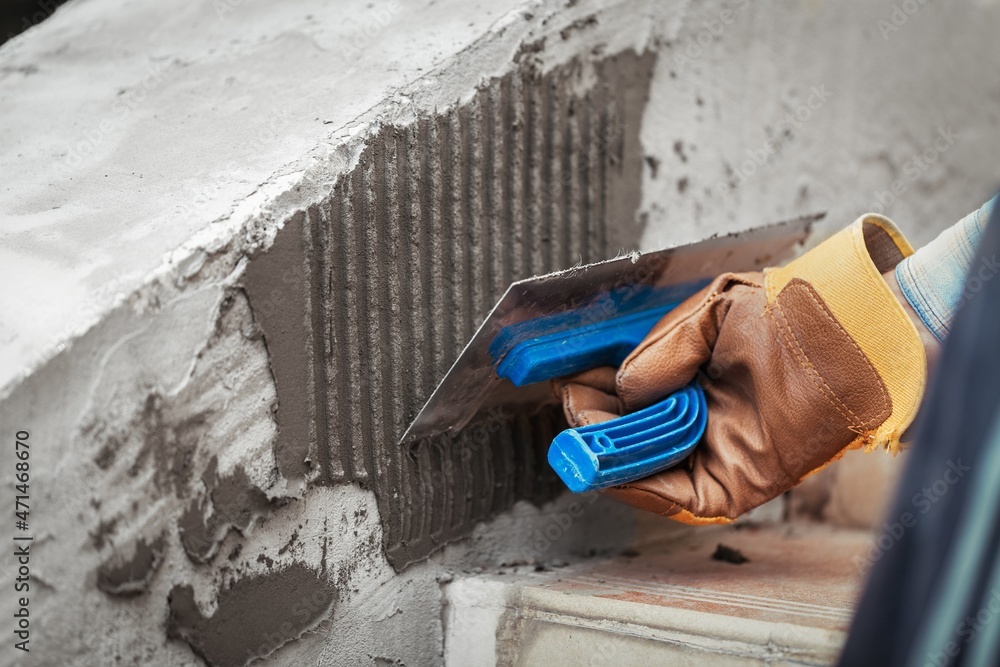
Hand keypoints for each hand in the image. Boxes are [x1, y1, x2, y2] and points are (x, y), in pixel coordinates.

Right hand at [556, 215, 927, 523]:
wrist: (844, 336)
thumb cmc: (787, 315)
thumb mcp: (707, 314)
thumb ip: (659, 352)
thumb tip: (623, 390)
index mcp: (689, 381)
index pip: (627, 398)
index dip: (595, 396)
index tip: (571, 385)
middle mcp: (696, 420)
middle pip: (628, 437)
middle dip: (593, 427)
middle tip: (573, 411)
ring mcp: (712, 455)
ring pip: (642, 470)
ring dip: (608, 457)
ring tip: (583, 438)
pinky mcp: (731, 486)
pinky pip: (673, 497)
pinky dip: (637, 486)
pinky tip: (612, 466)